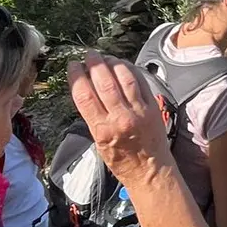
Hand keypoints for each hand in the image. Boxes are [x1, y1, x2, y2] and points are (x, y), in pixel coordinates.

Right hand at [69, 51, 172, 188]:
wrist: (151, 172)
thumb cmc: (122, 161)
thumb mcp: (98, 143)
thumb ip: (93, 117)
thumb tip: (86, 90)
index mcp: (102, 129)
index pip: (84, 95)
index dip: (76, 76)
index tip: (73, 66)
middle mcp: (120, 117)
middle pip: (103, 82)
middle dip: (94, 64)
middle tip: (89, 55)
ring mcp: (139, 110)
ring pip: (123, 77)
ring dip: (112, 63)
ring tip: (105, 57)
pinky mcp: (153, 106)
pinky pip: (140, 81)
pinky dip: (130, 69)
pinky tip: (123, 65)